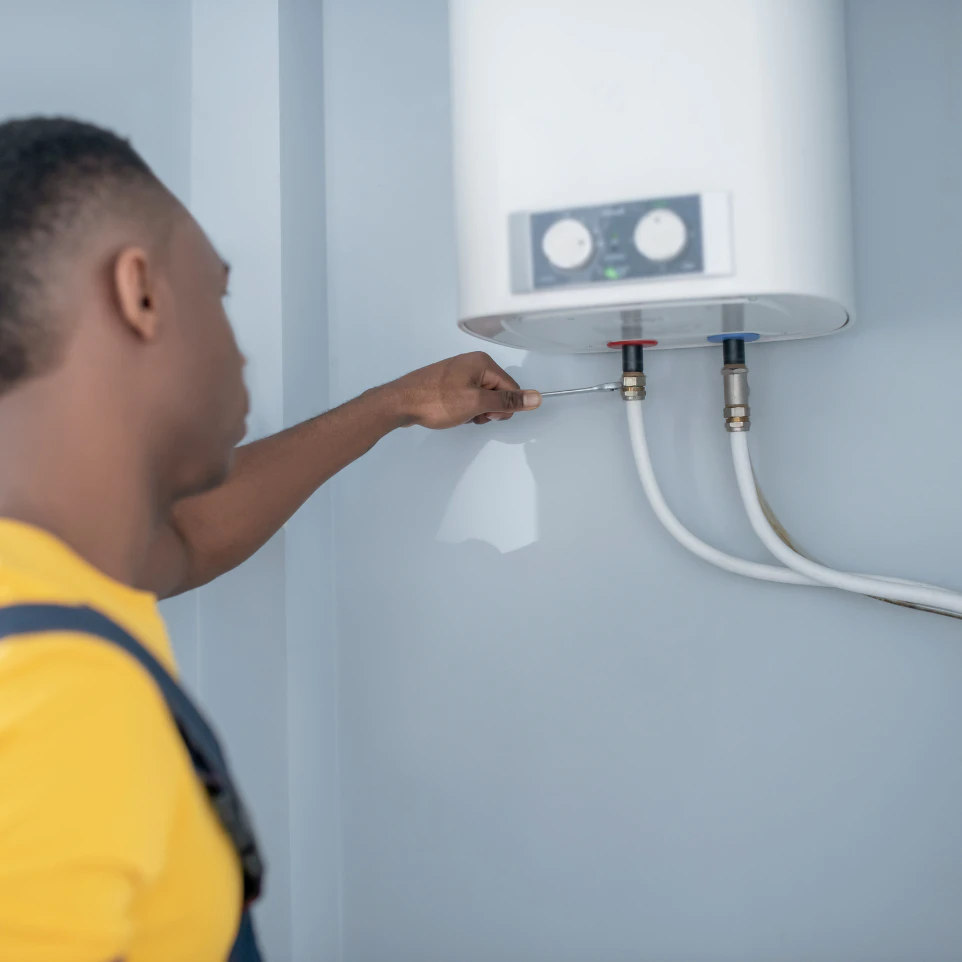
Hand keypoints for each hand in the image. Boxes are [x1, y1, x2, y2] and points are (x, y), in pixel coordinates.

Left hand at [384, 352, 541, 428]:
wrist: (399, 403)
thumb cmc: (436, 401)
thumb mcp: (477, 402)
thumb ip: (507, 401)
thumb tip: (536, 398)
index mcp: (482, 363)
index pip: (510, 388)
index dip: (502, 407)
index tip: (485, 415)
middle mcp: (472, 363)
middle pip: (497, 392)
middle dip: (488, 409)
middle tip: (470, 415)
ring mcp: (458, 373)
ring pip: (482, 398)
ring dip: (476, 412)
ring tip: (458, 415)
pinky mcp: (447, 384)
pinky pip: (467, 398)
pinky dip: (464, 409)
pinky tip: (451, 413)